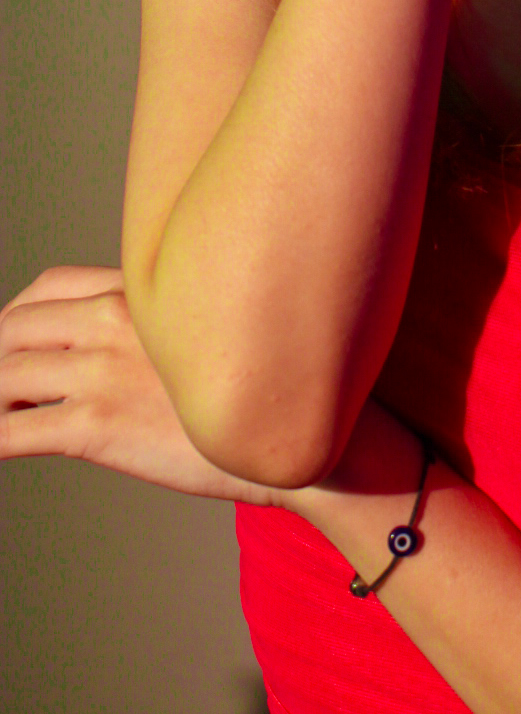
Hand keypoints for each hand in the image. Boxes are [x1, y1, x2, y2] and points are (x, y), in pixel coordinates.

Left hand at [0, 266, 275, 506]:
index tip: (17, 344)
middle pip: (15, 327)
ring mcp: (102, 371)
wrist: (290, 435)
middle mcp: (114, 319)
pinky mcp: (96, 425)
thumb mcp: (206, 328)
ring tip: (3, 419)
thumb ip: (160, 322)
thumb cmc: (258, 388)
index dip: (18, 315)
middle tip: (4, 390)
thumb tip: (127, 344)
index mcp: (140, 290)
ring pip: (2, 375)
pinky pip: (9, 431)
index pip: (48, 286)